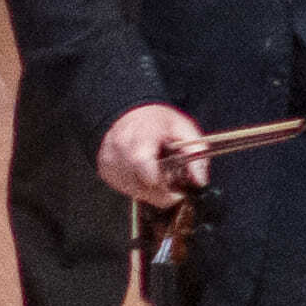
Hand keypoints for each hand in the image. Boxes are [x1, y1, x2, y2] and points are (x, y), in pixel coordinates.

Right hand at [95, 103, 211, 204]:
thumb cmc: (159, 122)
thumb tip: (200, 180)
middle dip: (161, 192)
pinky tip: (144, 175)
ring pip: (131, 190)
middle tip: (173, 186)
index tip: (176, 192)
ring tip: (158, 176)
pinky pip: (123, 188)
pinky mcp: (104, 169)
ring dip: (149, 191)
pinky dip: (137, 187)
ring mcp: (109, 159)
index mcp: (142, 134)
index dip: (158, 182)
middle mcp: (120, 146)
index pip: (141, 162)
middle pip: (139, 183)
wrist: (130, 113)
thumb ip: (196, 153)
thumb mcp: (184, 129)